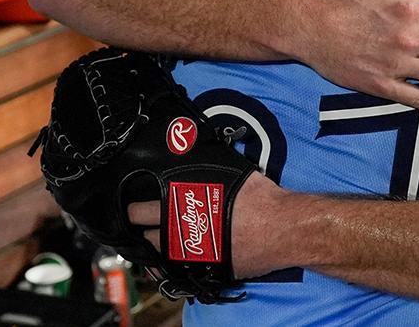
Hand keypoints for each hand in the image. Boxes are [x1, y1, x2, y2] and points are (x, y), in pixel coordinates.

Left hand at [128, 172, 291, 279]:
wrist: (283, 228)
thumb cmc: (260, 197)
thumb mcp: (229, 171)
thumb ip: (204, 167)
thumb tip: (192, 147)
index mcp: (180, 206)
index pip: (139, 212)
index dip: (134, 209)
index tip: (135, 208)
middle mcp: (180, 233)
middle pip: (144, 237)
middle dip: (142, 230)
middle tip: (145, 225)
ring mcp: (192, 256)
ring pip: (159, 258)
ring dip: (157, 248)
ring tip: (161, 241)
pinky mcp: (207, 270)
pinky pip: (180, 271)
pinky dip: (177, 264)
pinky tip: (180, 256)